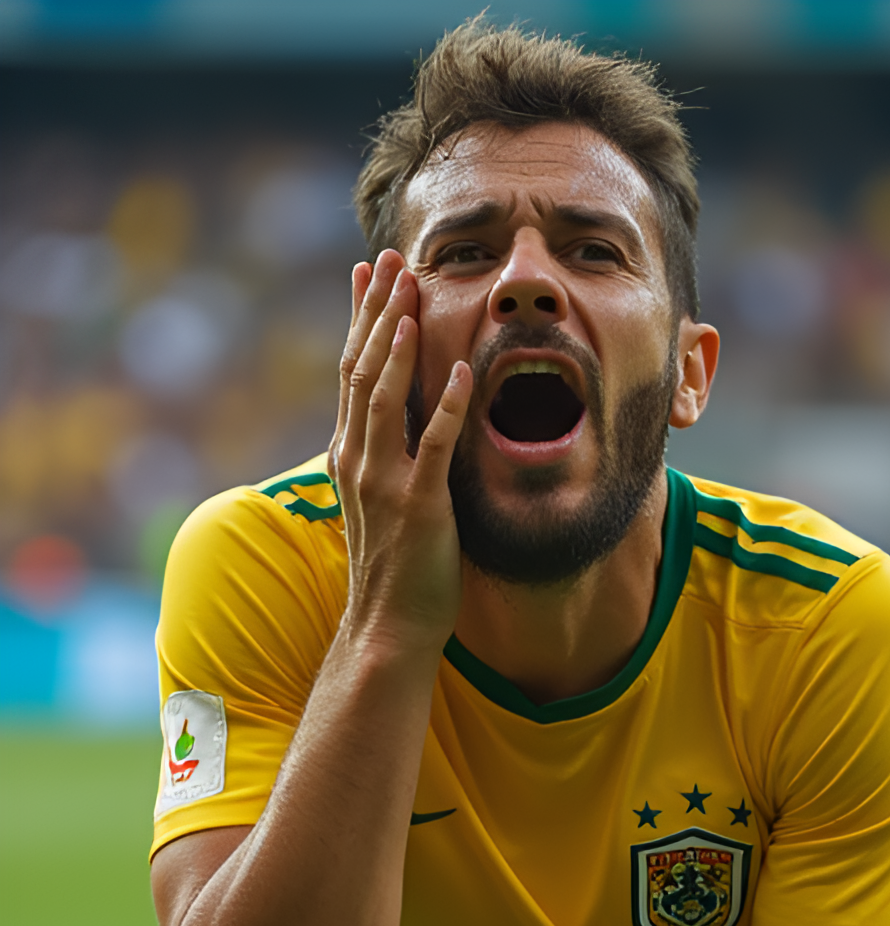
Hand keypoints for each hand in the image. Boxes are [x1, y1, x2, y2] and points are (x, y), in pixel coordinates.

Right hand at [330, 250, 472, 653]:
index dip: (361, 318)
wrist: (388, 626)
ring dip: (398, 343)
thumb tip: (400, 415)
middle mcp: (357, 460)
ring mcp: (384, 483)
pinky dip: (448, 407)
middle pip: (362, 370)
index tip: (370, 272)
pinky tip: (462, 370)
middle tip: (391, 259)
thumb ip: (386, 453)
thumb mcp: (381, 498)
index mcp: (350, 454)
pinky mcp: (419, 507)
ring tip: (412, 294)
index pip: (352, 371)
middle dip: (377, 311)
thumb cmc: (394, 564)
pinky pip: (434, 447)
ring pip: (384, 398)